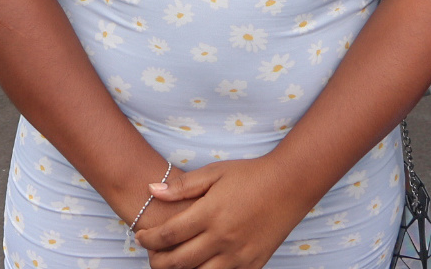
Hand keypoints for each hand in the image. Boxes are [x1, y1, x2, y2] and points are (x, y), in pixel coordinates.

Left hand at [135, 157, 312, 268]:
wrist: (290, 184)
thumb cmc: (251, 174)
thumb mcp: (216, 172)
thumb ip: (183, 185)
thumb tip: (152, 190)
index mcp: (210, 213)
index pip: (168, 235)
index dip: (148, 239)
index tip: (140, 236)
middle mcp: (222, 237)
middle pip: (177, 262)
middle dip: (156, 261)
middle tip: (152, 254)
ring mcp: (238, 255)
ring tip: (173, 262)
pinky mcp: (251, 265)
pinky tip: (199, 265)